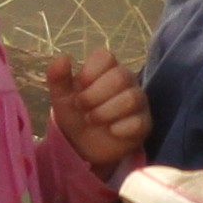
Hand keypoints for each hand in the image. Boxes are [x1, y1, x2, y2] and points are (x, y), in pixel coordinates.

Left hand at [43, 51, 144, 176]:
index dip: (90, 72)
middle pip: (120, 76)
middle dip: (94, 95)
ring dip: (105, 112)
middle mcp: (126, 80)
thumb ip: (58, 76)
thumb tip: (63, 57)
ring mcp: (138, 101)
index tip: (78, 87)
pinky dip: (119, 129)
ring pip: (131, 98)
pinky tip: (111, 131)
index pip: (106, 56)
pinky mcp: (144, 123)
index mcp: (106, 68)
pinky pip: (137, 123)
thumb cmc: (75, 114)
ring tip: (92, 119)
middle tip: (82, 107)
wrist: (84, 146)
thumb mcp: (61, 97)